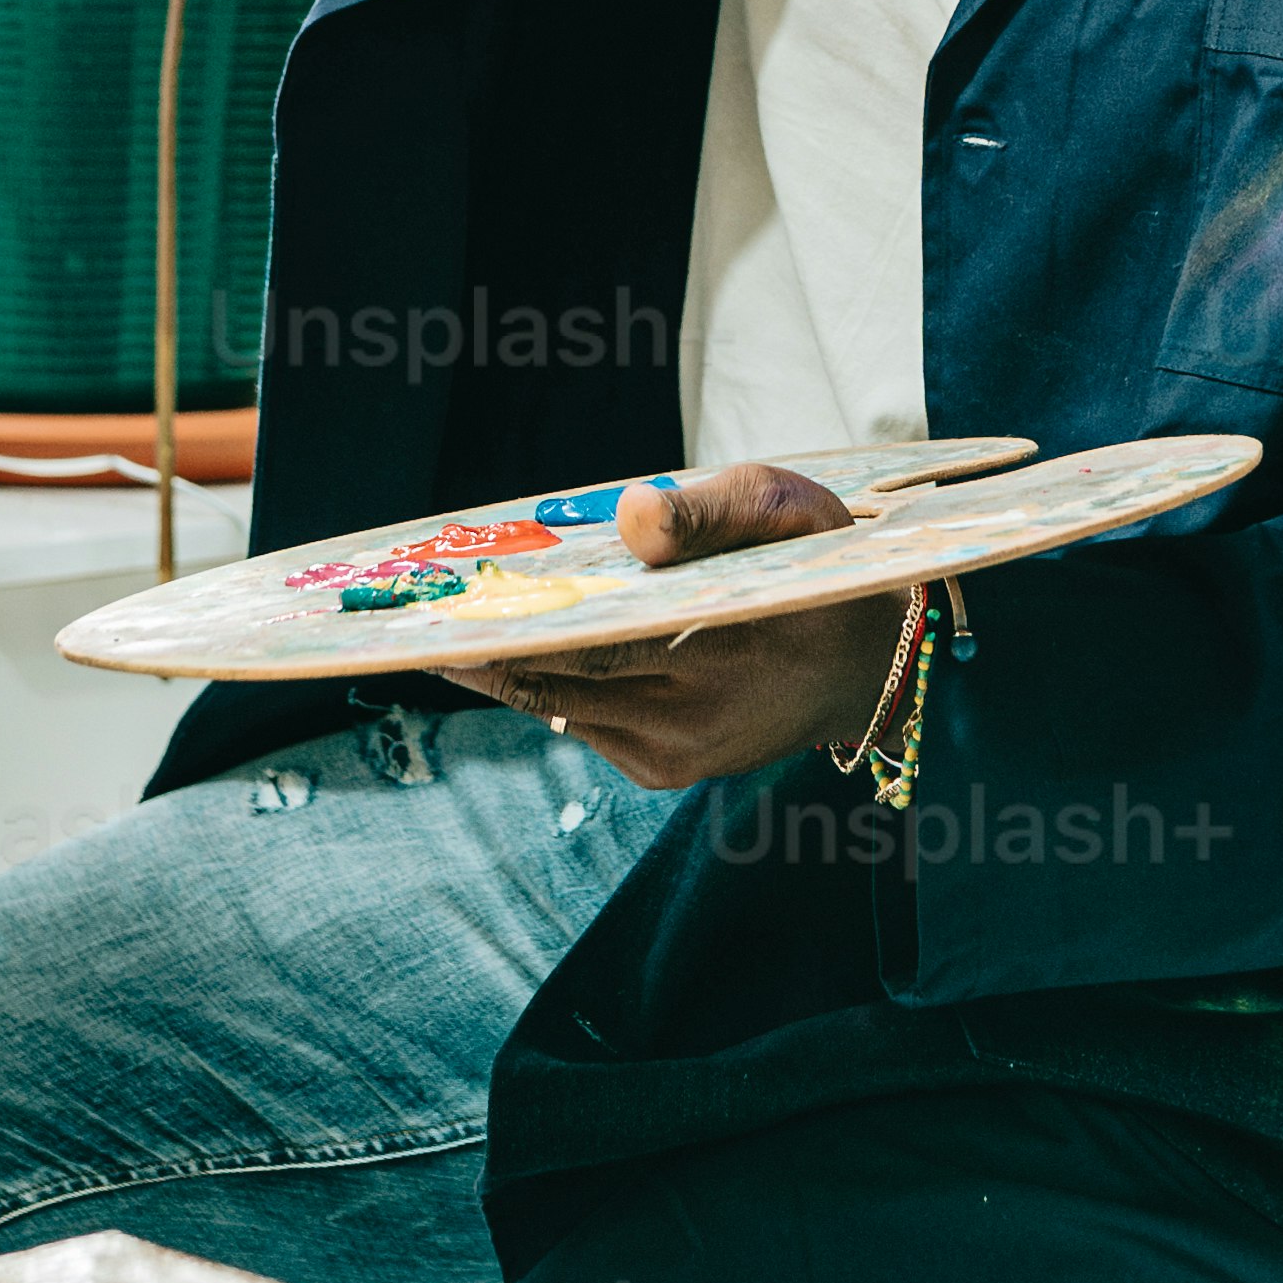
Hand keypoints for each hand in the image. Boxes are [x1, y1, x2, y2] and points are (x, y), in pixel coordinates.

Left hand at [438, 460, 913, 794]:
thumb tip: (630, 517)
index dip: (514, 630)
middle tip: (412, 618)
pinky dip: (542, 686)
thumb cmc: (819, 567)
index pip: (598, 644)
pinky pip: (582, 722)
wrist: (870, 665)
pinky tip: (508, 652)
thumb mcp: (786, 509)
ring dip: (501, 669)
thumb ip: (711, 510)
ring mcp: (678, 755)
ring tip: (444, 628)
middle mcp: (696, 718)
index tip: (445, 610)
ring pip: (559, 707)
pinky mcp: (666, 772)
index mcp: (728, 649)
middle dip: (484, 649)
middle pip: (559, 681)